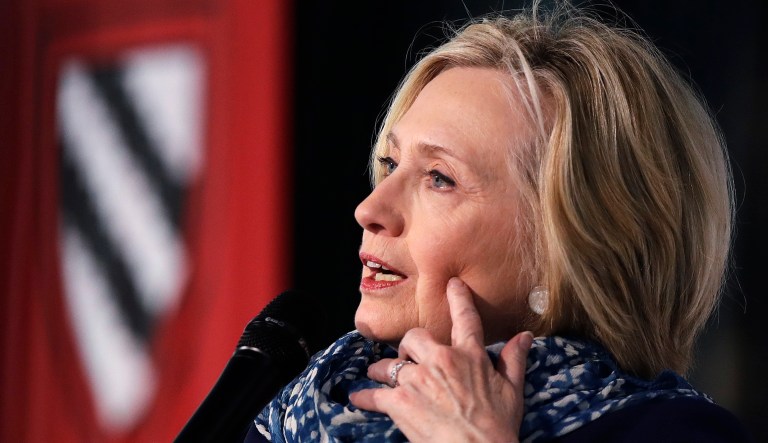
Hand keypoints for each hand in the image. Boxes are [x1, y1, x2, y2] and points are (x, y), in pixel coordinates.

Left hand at [349, 277, 532, 442]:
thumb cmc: (498, 426)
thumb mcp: (512, 391)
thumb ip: (514, 359)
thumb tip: (525, 336)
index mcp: (469, 356)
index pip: (464, 318)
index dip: (458, 298)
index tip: (452, 284)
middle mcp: (440, 360)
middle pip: (414, 337)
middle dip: (408, 347)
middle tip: (407, 357)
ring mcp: (417, 379)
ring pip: (389, 364)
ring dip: (382, 371)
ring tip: (379, 376)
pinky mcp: (400, 401)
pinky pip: (375, 394)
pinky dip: (365, 397)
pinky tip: (359, 398)